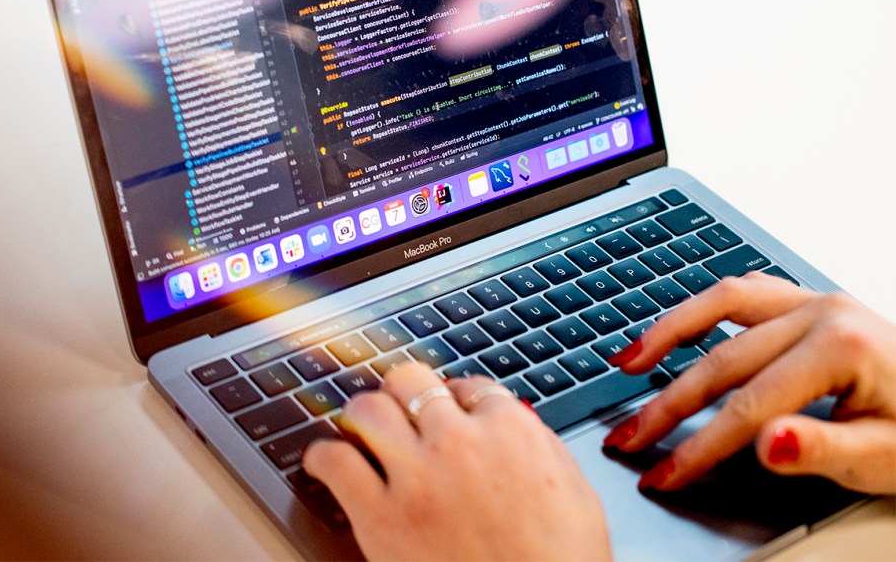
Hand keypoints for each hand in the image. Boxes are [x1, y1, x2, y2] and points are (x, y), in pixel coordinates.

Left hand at [303, 363, 611, 561]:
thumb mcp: (575, 493)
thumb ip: (539, 447)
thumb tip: (512, 424)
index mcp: (511, 430)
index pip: (469, 386)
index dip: (455, 398)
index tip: (447, 410)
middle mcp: (459, 440)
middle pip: (412, 381)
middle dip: (404, 392)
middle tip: (399, 408)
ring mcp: (416, 475)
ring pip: (368, 408)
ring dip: (363, 415)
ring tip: (360, 428)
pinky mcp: (379, 515)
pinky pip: (335, 462)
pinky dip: (323, 457)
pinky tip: (324, 462)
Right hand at [603, 272, 895, 493]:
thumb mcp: (887, 457)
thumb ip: (822, 448)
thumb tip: (765, 441)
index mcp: (839, 346)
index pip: (748, 406)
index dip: (698, 444)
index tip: (665, 472)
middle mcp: (821, 312)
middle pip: (722, 360)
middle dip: (666, 404)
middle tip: (628, 436)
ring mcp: (814, 302)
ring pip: (721, 306)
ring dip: (668, 334)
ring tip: (627, 362)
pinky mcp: (810, 304)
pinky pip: (743, 293)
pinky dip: (701, 309)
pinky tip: (677, 327)